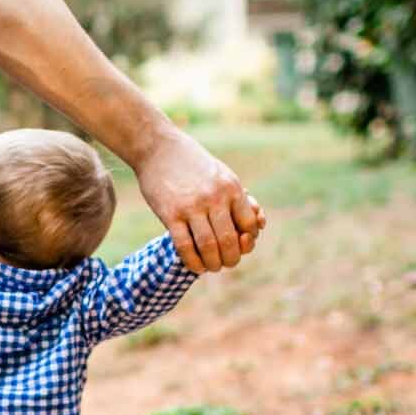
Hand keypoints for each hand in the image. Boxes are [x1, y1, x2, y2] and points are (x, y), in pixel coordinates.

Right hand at [132, 128, 263, 272]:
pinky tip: (195, 266)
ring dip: (212, 265)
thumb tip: (258, 226)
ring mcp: (191, 206)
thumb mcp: (222, 174)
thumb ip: (238, 199)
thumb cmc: (193, 164)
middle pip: (230, 241)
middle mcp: (214, 197)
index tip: (240, 246)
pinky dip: (192, 262)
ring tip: (210, 267)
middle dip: (230, 260)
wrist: (158, 147)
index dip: (248, 242)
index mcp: (231, 188)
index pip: (249, 225)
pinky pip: (184, 247)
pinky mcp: (170, 214)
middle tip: (225, 263)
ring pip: (208, 247)